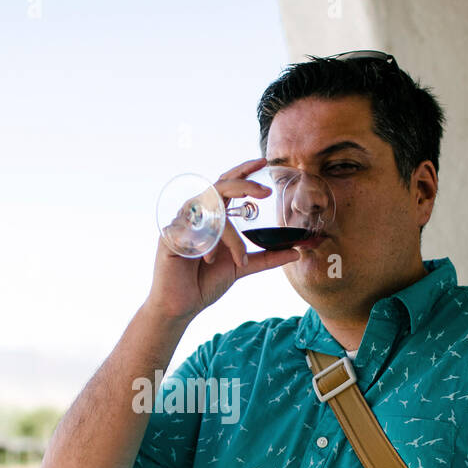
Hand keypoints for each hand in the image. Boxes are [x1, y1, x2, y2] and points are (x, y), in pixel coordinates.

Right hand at [146, 157, 300, 322]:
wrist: (181, 306)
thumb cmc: (205, 283)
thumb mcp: (242, 268)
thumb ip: (267, 257)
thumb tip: (297, 252)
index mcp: (213, 216)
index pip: (228, 184)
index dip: (244, 171)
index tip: (264, 162)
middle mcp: (197, 214)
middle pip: (220, 186)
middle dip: (244, 185)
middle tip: (266, 192)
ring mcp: (182, 222)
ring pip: (213, 214)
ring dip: (230, 238)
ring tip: (239, 260)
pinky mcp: (170, 235)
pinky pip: (196, 230)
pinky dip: (210, 245)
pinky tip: (209, 260)